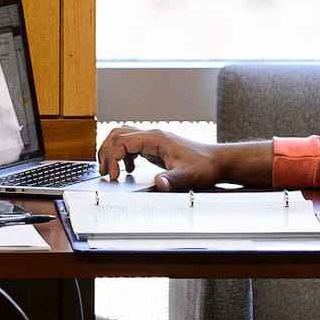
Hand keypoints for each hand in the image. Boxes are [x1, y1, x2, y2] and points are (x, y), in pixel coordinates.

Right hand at [97, 126, 224, 190]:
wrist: (216, 161)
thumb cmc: (204, 165)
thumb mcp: (187, 175)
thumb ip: (171, 179)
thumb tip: (159, 184)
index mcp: (156, 138)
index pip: (122, 141)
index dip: (112, 158)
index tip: (114, 176)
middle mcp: (152, 136)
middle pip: (117, 134)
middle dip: (106, 152)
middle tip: (104, 172)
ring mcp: (153, 140)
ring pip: (122, 137)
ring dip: (112, 152)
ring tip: (108, 170)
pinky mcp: (155, 147)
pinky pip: (131, 146)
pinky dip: (123, 156)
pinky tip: (128, 171)